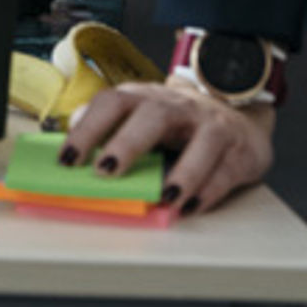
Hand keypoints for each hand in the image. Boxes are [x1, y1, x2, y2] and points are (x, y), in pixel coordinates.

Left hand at [60, 78, 273, 216]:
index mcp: (145, 98)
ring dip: (183, 173)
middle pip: (153, 115)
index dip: (87, 129)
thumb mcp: (141, 120)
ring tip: (165, 199)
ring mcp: (212, 125)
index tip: (67, 159)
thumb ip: (109, 131)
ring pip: (202, 142)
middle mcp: (178, 106)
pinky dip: (208, 192)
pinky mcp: (239, 149)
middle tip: (106, 172)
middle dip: (127, 143)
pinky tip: (190, 208)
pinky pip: (226, 170)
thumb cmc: (178, 125)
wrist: (235, 118)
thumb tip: (70, 152)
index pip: (112, 103)